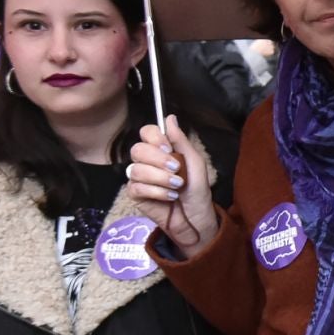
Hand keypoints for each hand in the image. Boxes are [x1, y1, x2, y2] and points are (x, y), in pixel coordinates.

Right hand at [127, 114, 217, 257]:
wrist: (196, 217)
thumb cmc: (197, 189)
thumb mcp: (194, 162)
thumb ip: (180, 140)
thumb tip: (169, 117)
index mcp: (162, 149)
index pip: (147, 132)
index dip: (154, 138)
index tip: (167, 147)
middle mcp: (147, 161)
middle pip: (137, 149)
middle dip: (158, 160)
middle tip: (176, 169)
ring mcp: (139, 178)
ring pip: (136, 169)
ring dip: (161, 178)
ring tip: (177, 186)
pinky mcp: (136, 195)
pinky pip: (137, 187)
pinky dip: (157, 191)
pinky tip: (170, 197)